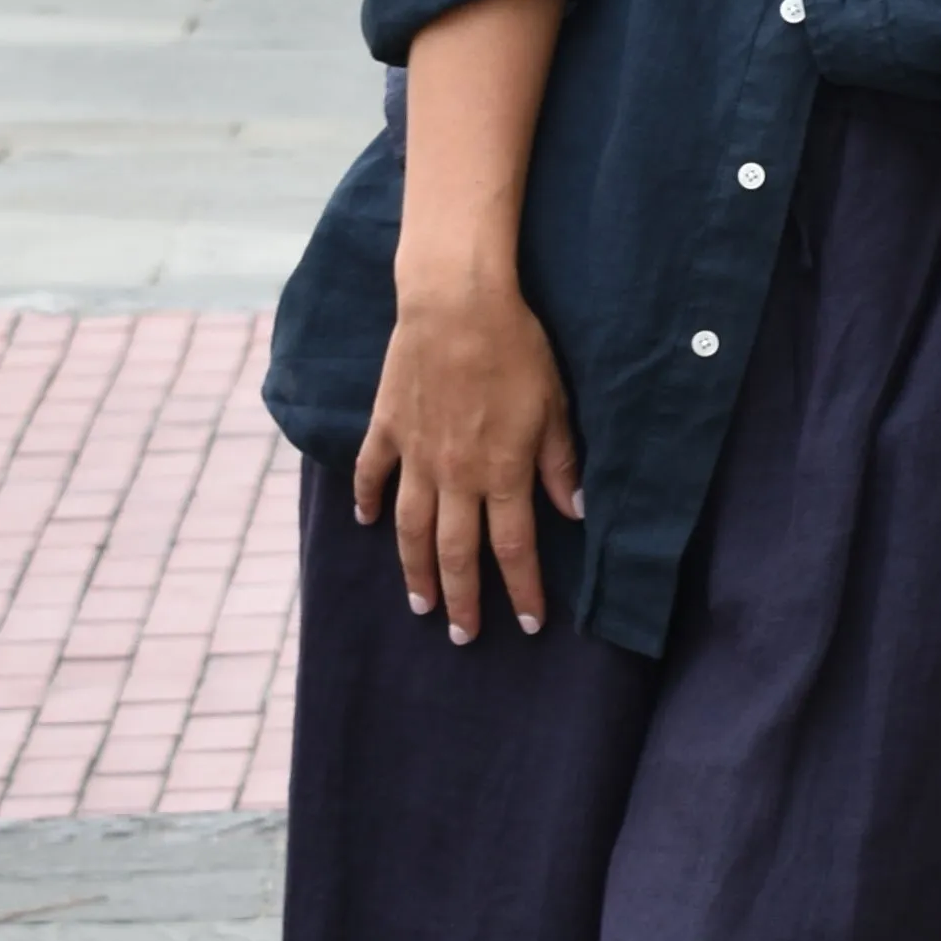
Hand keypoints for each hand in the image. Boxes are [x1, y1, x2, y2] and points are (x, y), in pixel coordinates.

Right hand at [356, 269, 580, 642]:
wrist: (456, 304)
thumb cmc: (516, 349)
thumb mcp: (554, 406)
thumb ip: (560, 463)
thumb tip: (575, 512)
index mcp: (502, 473)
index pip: (514, 549)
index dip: (521, 591)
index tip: (527, 624)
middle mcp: (456, 475)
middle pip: (456, 554)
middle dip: (462, 600)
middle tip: (463, 636)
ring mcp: (415, 454)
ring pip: (411, 529)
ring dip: (415, 570)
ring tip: (419, 604)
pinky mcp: (387, 427)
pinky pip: (371, 473)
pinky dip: (365, 500)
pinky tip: (365, 523)